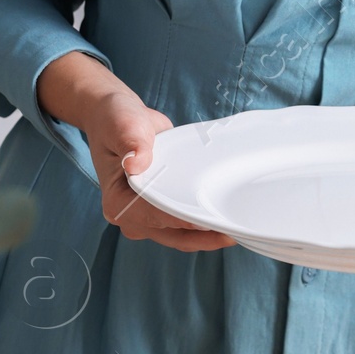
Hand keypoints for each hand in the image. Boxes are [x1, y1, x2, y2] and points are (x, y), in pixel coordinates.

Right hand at [37, 51, 234, 251]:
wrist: (116, 117)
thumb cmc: (116, 120)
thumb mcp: (122, 126)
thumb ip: (131, 142)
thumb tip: (135, 163)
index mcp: (117, 203)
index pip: (155, 217)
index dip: (183, 219)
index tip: (210, 219)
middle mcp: (130, 216)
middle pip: (173, 234)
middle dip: (204, 237)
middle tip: (235, 232)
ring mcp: (147, 216)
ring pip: (182, 236)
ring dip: (208, 236)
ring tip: (238, 230)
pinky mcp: (161, 210)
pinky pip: (184, 225)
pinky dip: (204, 226)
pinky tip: (226, 220)